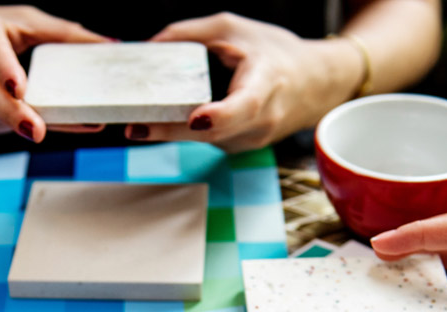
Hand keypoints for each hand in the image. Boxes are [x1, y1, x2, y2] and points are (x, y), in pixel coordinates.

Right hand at [0, 3, 106, 140]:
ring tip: (37, 132)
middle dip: (11, 112)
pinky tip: (35, 128)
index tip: (19, 86)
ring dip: (14, 125)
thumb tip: (107, 46)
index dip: (4, 69)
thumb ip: (60, 33)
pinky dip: (16, 126)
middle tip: (35, 129)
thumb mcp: (14, 21)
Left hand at [128, 12, 363, 152]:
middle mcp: (263, 118)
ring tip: (143, 120)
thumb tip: (147, 47)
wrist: (312, 85)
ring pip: (206, 139)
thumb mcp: (231, 29)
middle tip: (135, 128)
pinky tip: (177, 116)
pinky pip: (208, 140)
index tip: (197, 120)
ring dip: (174, 131)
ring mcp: (253, 138)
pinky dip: (188, 129)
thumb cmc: (272, 53)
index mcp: (266, 81)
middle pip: (213, 131)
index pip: (246, 104)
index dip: (221, 115)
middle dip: (171, 131)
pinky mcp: (241, 147)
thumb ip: (187, 34)